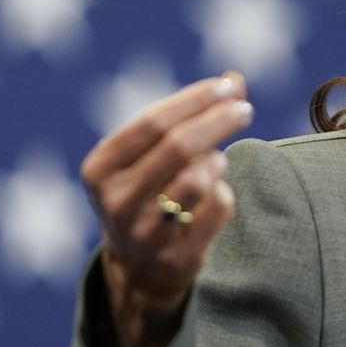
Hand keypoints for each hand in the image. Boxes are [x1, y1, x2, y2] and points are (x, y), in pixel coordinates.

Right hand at [80, 71, 252, 346]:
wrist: (139, 269)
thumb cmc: (149, 192)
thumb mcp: (152, 155)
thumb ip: (189, 116)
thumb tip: (235, 77)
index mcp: (100, 168)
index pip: (153, 121)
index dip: (195, 100)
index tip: (228, 86)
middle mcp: (116, 201)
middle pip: (179, 147)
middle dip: (218, 121)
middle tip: (245, 109)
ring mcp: (145, 233)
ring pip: (200, 179)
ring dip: (218, 161)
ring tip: (217, 161)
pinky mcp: (176, 256)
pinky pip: (218, 208)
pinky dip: (224, 192)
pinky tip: (214, 195)